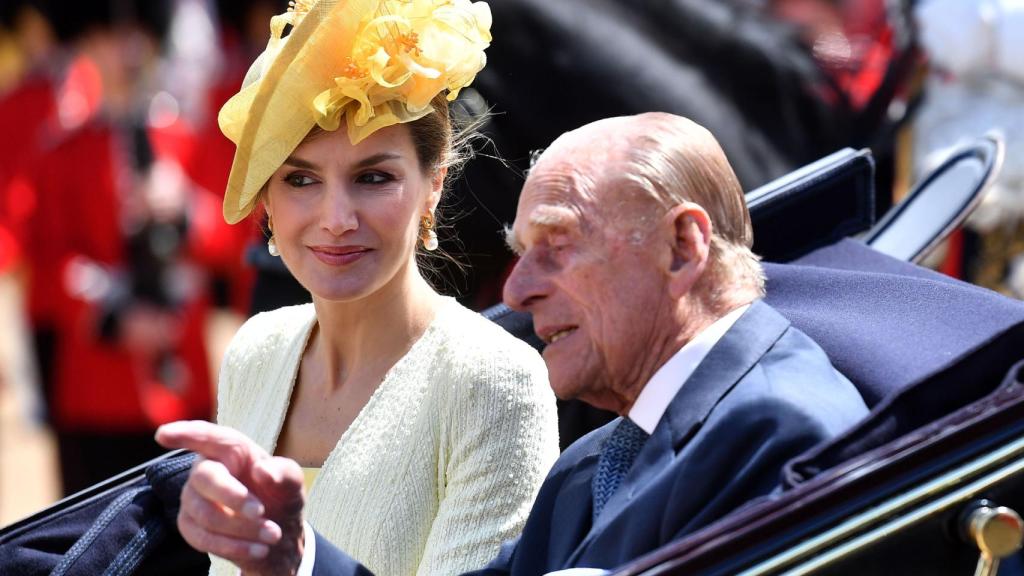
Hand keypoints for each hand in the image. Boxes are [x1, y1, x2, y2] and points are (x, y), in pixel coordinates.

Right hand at [156, 421, 305, 575]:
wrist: (277, 532)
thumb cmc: (280, 495)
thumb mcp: (292, 483)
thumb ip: (284, 473)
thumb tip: (262, 471)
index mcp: (231, 449)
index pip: (206, 436)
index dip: (185, 434)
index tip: (163, 434)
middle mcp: (206, 470)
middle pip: (206, 478)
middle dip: (233, 497)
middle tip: (261, 511)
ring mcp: (193, 498)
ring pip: (206, 514)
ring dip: (243, 528)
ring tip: (273, 535)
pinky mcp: (190, 526)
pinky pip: (203, 539)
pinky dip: (234, 547)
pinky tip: (259, 549)